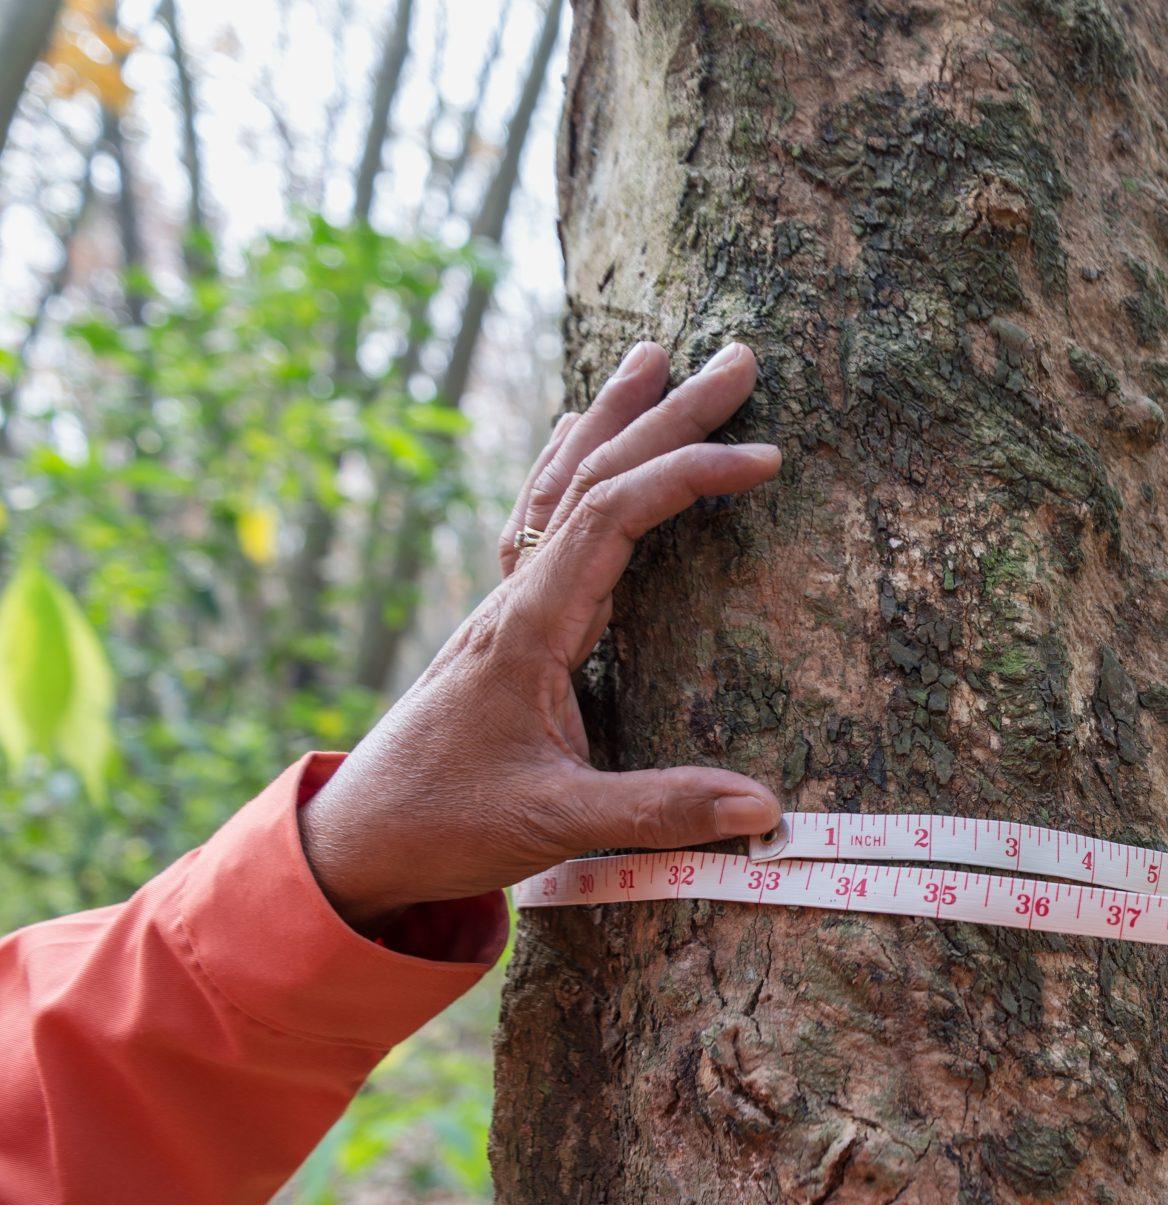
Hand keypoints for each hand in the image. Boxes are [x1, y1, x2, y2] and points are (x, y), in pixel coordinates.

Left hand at [300, 341, 783, 931]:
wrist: (356, 839)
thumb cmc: (447, 827)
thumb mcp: (557, 824)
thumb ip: (661, 810)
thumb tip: (767, 807)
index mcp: (528, 629)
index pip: (612, 516)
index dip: (687, 474)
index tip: (763, 456)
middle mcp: (512, 599)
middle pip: (589, 474)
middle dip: (665, 414)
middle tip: (736, 360)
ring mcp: (504, 607)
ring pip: (558, 482)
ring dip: (610, 418)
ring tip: (653, 358)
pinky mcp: (505, 626)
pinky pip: (537, 516)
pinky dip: (569, 462)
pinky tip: (575, 437)